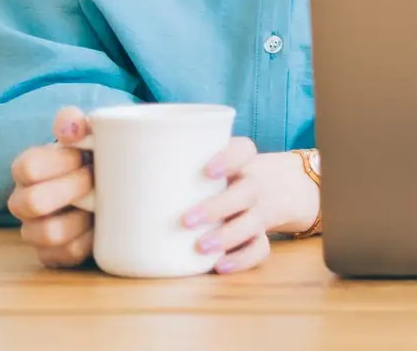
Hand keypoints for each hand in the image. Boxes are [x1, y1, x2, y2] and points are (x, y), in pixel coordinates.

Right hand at [7, 106, 95, 267]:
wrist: (111, 183)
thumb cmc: (93, 157)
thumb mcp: (88, 134)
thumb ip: (76, 123)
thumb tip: (71, 126)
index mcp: (28, 169)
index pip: (27, 166)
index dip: (62, 161)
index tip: (85, 154)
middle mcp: (24, 202)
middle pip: (31, 202)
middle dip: (72, 188)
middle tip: (96, 178)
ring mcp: (36, 231)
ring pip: (47, 233)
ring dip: (80, 217)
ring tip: (99, 204)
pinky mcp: (53, 255)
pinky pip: (66, 254)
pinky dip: (89, 241)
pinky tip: (102, 226)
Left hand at [182, 143, 320, 273]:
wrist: (287, 186)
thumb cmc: (236, 174)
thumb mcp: (226, 163)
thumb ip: (189, 172)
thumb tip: (128, 186)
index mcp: (243, 162)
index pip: (242, 150)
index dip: (228, 159)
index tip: (208, 171)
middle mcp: (254, 184)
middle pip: (246, 191)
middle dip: (218, 207)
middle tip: (187, 220)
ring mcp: (262, 210)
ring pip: (252, 222)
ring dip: (228, 235)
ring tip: (203, 247)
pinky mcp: (263, 234)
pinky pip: (260, 248)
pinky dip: (242, 259)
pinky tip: (220, 266)